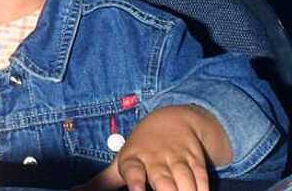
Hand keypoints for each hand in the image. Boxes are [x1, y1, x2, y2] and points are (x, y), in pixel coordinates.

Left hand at [76, 105, 230, 190]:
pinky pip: (202, 181)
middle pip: (163, 182)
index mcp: (133, 160)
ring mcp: (177, 160)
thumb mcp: (121, 162)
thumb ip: (101, 182)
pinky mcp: (196, 162)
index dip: (135, 181)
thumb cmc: (141, 149)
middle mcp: (155, 159)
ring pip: (186, 183)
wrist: (173, 120)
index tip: (136, 190)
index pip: (133, 171)